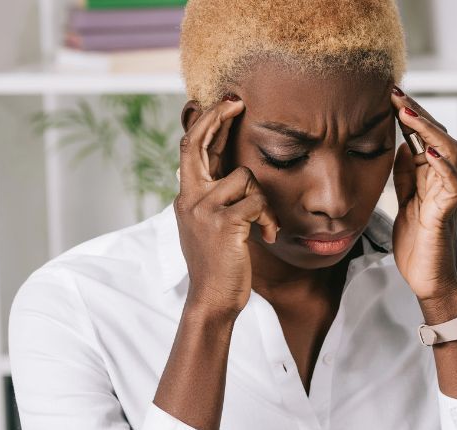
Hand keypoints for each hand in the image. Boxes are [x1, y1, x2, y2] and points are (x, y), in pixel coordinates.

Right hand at [173, 95, 280, 319]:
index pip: (192, 150)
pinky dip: (269, 219)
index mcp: (188, 197)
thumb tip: (234, 173)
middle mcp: (190, 198)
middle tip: (237, 102)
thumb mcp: (212, 226)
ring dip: (265, 202)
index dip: (206, 124)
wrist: (212, 299)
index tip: (224, 104)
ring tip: (266, 227)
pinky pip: (257, 201)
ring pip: (245, 177)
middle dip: (217, 118)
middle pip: (198, 144)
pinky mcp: (223, 222)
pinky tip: (268, 237)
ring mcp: (203, 209)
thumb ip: (218, 198)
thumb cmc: (220, 265)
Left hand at [389, 86, 456, 302]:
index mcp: (429, 176)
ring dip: (429, 130)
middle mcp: (442, 181)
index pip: (422, 135)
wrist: (428, 281)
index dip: (408, 114)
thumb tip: (398, 143)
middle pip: (438, 135)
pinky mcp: (447, 214)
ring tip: (408, 113)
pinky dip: (443, 167)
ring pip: (450, 151)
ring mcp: (447, 196)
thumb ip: (404, 174)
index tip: (388, 92)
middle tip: (396, 92)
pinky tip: (427, 152)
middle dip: (417, 112)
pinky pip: (454, 185)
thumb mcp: (404, 201)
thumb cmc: (418, 244)